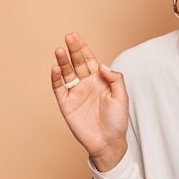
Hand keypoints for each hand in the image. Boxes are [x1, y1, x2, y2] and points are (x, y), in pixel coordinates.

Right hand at [51, 32, 128, 171]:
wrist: (108, 143)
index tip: (76, 35)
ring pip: (67, 73)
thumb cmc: (117, 121)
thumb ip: (115, 79)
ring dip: (63, 62)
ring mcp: (75, 93)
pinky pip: (59, 89)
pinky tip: (56, 69)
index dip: (82, 47)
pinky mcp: (66, 105)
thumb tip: (102, 66)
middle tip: (68, 37)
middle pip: (77, 63)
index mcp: (100, 80)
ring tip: (60, 50)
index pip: (89, 59)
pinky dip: (56, 79)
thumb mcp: (122, 97)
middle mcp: (86, 84)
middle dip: (73, 49)